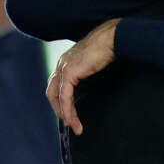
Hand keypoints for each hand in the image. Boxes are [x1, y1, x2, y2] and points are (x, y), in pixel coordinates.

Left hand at [46, 19, 118, 134]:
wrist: (111, 38)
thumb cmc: (107, 46)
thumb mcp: (93, 61)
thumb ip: (87, 70)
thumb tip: (90, 79)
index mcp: (66, 61)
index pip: (57, 84)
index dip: (61, 100)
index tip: (70, 112)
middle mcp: (61, 64)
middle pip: (51, 92)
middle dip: (59, 109)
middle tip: (69, 122)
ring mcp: (64, 68)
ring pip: (57, 96)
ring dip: (64, 113)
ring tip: (74, 125)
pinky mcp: (69, 73)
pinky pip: (65, 97)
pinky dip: (67, 109)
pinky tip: (72, 118)